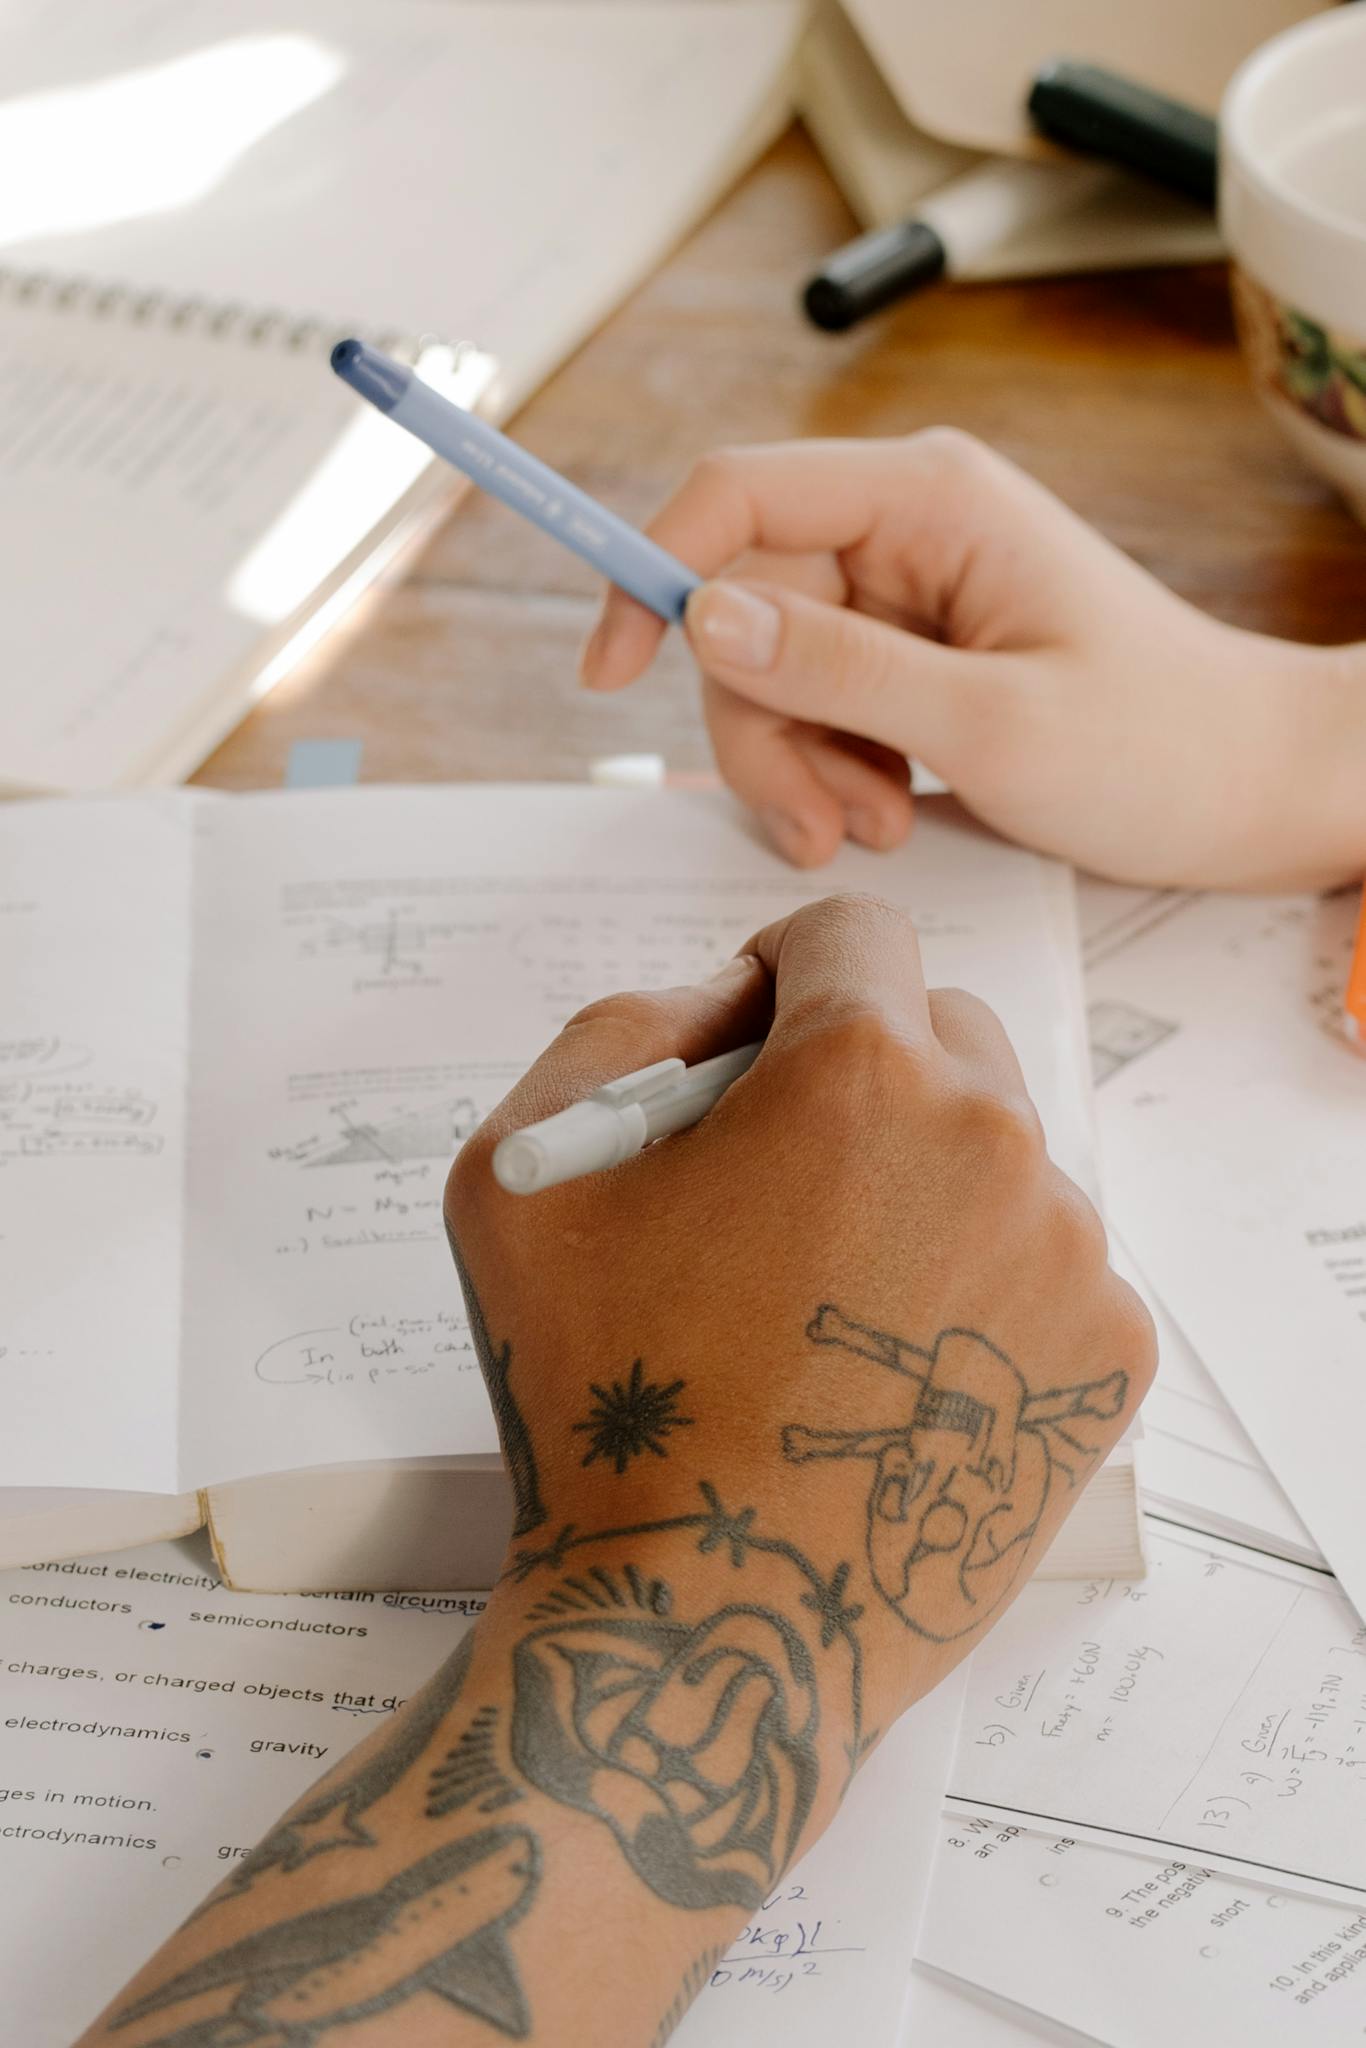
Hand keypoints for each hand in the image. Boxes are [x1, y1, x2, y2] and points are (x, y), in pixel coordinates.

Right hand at [83, 899, 1154, 2047]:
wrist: (696, 1612)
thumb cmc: (593, 1391)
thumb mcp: (520, 1169)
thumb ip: (621, 1030)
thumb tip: (731, 1001)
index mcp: (857, 1069)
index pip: (853, 933)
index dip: (782, 971)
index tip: (747, 1044)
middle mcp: (992, 1137)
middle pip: (940, 1030)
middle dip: (857, 1069)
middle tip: (774, 1181)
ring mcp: (1066, 1251)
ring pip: (999, 1149)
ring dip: (920, 1179)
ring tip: (827, 1292)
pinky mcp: (1106, 1354)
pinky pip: (1045, 1260)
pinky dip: (976, 1280)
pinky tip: (891, 1359)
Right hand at [580, 432, 1365, 890]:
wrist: (1253, 793)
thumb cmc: (1161, 747)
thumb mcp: (990, 724)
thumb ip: (840, 669)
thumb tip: (703, 617)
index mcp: (928, 499)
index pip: (736, 497)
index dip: (652, 572)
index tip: (605, 673)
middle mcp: (905, 532)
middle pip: (742, 609)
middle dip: (762, 728)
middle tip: (821, 828)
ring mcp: (908, 599)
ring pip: (770, 673)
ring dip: (801, 767)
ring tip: (882, 830)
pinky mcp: (914, 660)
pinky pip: (818, 709)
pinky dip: (834, 776)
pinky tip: (896, 819)